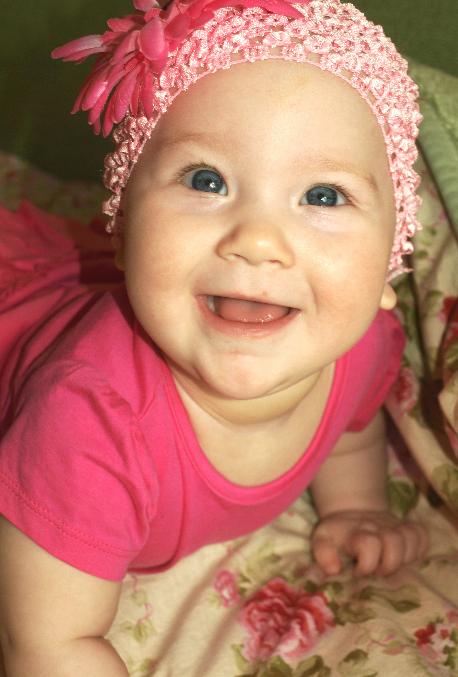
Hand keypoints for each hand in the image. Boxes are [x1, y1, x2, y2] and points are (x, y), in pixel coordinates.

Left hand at [311, 510, 428, 576]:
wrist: (352, 509)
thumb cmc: (337, 533)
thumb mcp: (322, 538)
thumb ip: (322, 553)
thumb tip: (333, 570)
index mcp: (356, 531)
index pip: (369, 544)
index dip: (367, 564)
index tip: (358, 571)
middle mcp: (377, 526)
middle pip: (394, 541)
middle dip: (388, 563)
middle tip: (377, 569)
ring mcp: (394, 525)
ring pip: (411, 538)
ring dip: (404, 557)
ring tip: (389, 562)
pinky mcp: (406, 526)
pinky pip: (422, 536)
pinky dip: (418, 548)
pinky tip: (405, 555)